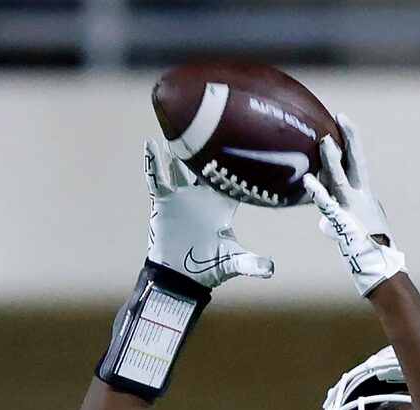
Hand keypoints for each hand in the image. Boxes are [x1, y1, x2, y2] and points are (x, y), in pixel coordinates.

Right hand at [145, 137, 273, 291]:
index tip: (240, 146)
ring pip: (179, 166)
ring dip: (178, 150)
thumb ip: (251, 264)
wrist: (181, 276)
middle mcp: (202, 195)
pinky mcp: (163, 200)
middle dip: (205, 149)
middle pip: (203, 166)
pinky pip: (156, 178)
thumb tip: (270, 270)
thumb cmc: (209, 266)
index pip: (230, 179)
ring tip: (179, 126)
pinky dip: (153, 163)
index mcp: (222, 205)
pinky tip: (150, 145)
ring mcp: (181, 195)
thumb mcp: (232, 263)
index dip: (234, 165)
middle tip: (209, 123)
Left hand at [303, 121, 403, 296]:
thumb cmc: (370, 251)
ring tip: (324, 141)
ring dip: (332, 160)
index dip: (351, 140)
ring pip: (340, 179)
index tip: (342, 120)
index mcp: (366, 195)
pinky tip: (308, 181)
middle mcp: (361, 197)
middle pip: (356, 162)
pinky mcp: (344, 223)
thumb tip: (324, 222)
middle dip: (350, 138)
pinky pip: (328, 205)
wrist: (381, 268)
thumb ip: (339, 219)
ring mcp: (353, 209)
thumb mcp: (356, 228)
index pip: (358, 162)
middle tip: (340, 117)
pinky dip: (318, 192)